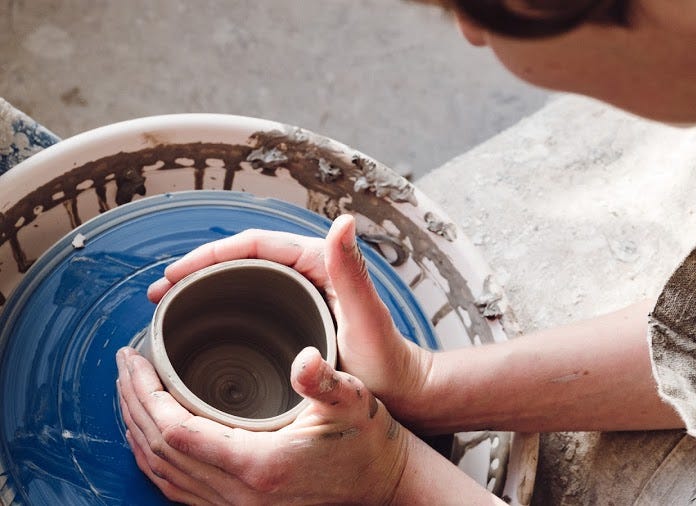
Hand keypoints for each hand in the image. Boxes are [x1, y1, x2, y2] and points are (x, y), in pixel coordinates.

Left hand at [116, 346, 408, 504]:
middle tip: (124, 363)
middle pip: (159, 451)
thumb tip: (305, 358)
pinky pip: (177, 487)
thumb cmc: (368, 439)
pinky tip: (152, 431)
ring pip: (162, 474)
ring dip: (137, 430)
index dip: (147, 394)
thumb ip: (324, 381)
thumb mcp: (352, 401)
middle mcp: (239, 495)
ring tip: (129, 389)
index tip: (136, 358)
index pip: (177, 432)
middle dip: (133, 404)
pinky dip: (155, 457)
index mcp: (260, 465)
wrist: (384, 483)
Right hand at [146, 215, 432, 421]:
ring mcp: (301, 299)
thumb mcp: (367, 318)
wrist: (406, 394)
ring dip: (204, 292)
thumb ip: (353, 272)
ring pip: (242, 286)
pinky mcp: (299, 322)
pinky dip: (222, 315)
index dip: (207, 255)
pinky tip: (200, 335)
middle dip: (196, 272)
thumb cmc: (389, 361)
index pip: (252, 245)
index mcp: (319, 263)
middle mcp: (308, 274)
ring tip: (168, 311)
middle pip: (240, 263)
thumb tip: (343, 219)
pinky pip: (251, 310)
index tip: (172, 275)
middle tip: (159, 294)